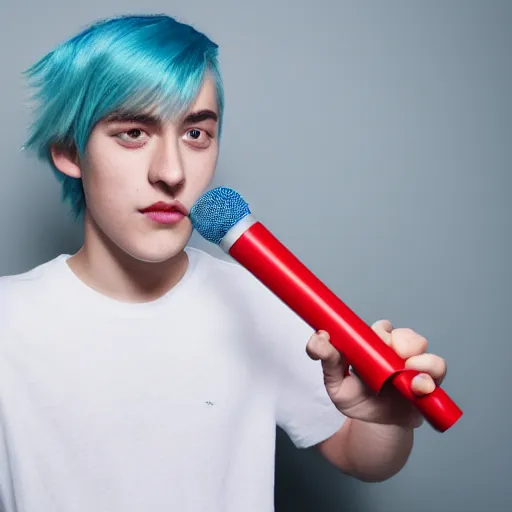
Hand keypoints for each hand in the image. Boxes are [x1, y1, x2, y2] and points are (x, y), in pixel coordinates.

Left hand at [306, 320, 446, 428]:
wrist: (373, 427)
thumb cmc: (356, 398)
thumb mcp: (335, 381)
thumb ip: (327, 359)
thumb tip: (318, 337)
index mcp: (374, 346)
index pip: (382, 328)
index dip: (382, 331)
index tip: (378, 339)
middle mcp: (397, 353)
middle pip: (408, 336)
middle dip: (403, 342)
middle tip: (395, 355)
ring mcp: (415, 367)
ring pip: (426, 351)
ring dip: (420, 360)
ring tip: (408, 376)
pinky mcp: (429, 383)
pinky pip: (437, 371)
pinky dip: (430, 377)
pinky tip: (419, 387)